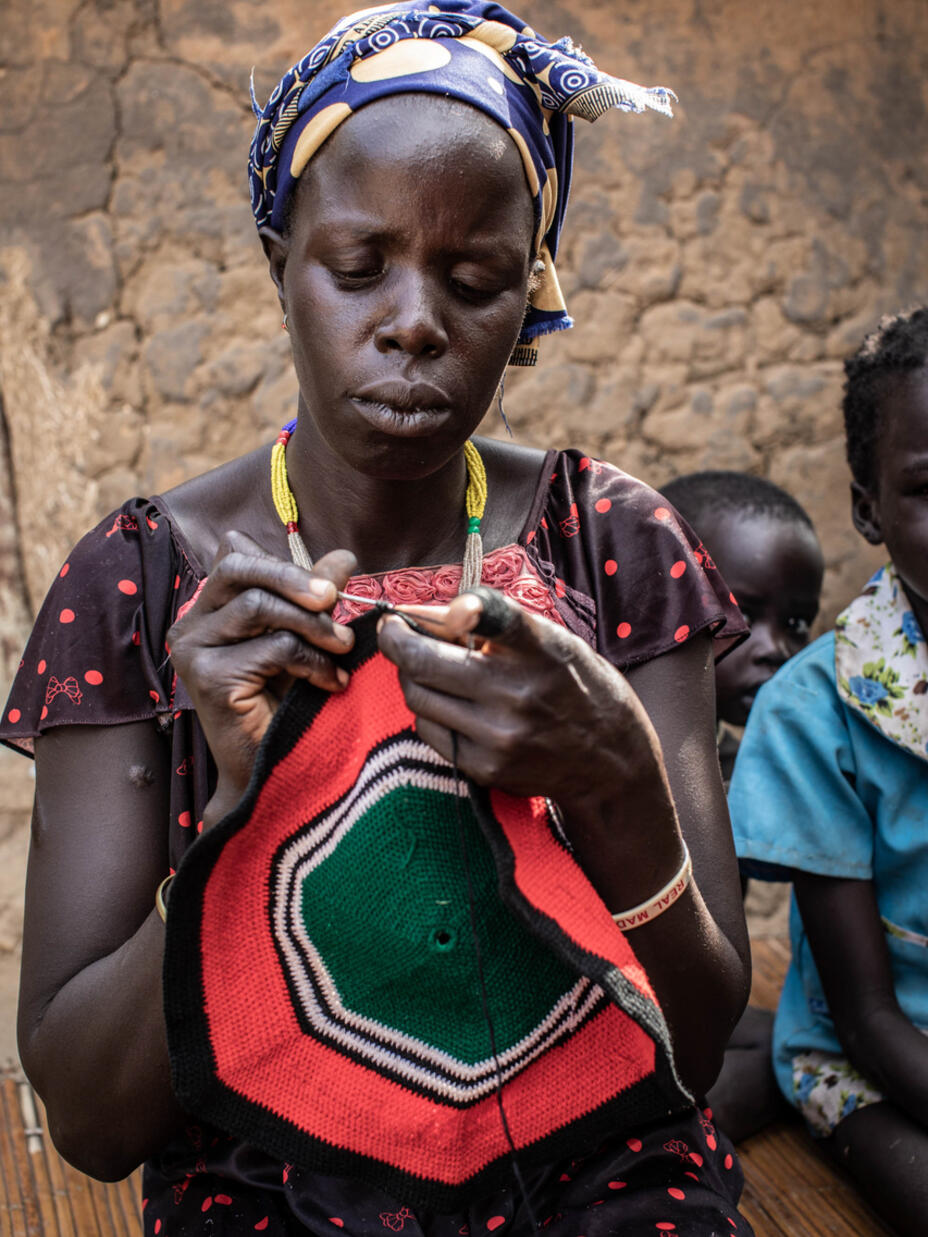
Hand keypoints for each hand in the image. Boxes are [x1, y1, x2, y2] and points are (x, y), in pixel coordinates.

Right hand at [167, 531, 355, 801]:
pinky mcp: (207, 678)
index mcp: (209, 607)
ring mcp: (193, 649)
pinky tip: (331, 682)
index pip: (234, 553)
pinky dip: (312, 661)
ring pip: (259, 606)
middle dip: (294, 577)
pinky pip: (271, 647)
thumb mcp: (305, 638)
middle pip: (237, 566)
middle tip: (335, 598)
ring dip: (313, 625)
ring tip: (342, 649)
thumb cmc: (286, 702)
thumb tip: (343, 557)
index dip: (282, 563)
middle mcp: (190, 623)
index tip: (327, 588)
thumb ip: (316, 598)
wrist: (274, 769)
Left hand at [377, 589, 661, 812]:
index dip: (468, 607)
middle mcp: (519, 695)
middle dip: (396, 639)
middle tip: (392, 629)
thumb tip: (428, 612)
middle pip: (424, 661)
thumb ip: (497, 623)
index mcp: (544, 652)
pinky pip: (428, 729)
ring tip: (426, 665)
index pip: (500, 620)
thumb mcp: (555, 642)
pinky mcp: (485, 767)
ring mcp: (499, 736)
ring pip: (417, 695)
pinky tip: (447, 703)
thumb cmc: (575, 687)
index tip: (450, 605)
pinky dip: (428, 710)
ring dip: (411, 675)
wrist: (610, 761)